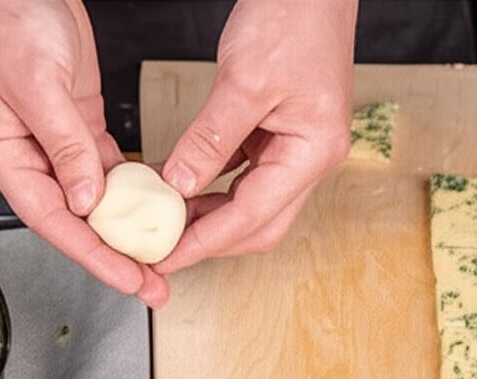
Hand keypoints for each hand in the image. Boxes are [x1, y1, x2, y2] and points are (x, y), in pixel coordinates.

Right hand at [0, 0, 169, 306]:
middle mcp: (29, 155)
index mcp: (4, 151)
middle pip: (73, 220)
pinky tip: (152, 210)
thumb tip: (86, 199)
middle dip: (113, 255)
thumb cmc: (9, 19)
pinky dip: (128, 191)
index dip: (90, 253)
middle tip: (152, 283)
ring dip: (125, 230)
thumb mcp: (38, 82)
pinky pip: (105, 169)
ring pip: (92, 200)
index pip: (51, 218)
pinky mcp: (79, 126)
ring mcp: (55, 142)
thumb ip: (63, 144)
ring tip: (159, 257)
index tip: (127, 278)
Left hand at [156, 0, 356, 274]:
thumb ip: (210, 139)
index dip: (204, 242)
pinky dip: (212, 186)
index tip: (166, 257)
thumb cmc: (293, 17)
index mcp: (313, 151)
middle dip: (209, 240)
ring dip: (209, 216)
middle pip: (258, 224)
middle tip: (162, 248)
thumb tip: (178, 185)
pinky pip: (243, 175)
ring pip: (251, 204)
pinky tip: (181, 185)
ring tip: (165, 220)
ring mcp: (298, 148)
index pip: (252, 216)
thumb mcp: (243, 80)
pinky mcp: (281, 134)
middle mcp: (311, 158)